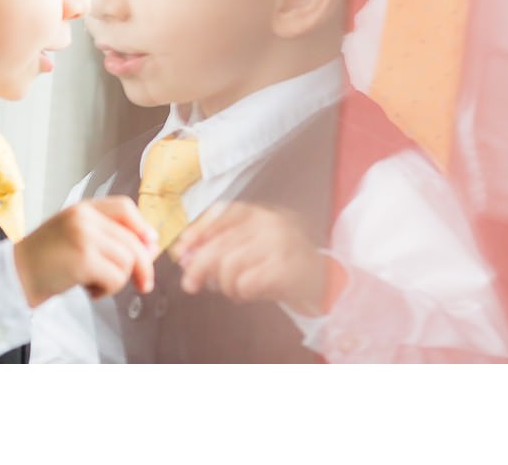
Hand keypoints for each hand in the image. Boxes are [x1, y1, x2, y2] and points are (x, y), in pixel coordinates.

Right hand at [13, 196, 158, 307]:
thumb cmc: (43, 262)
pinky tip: (89, 290)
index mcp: (81, 208)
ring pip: (127, 260)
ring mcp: (83, 236)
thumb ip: (106, 237)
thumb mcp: (74, 237)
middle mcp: (83, 217)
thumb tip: (150, 246)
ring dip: (117, 280)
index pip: (124, 207)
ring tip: (94, 284)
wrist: (12, 277)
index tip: (150, 244)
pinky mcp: (83, 259)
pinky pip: (116, 277)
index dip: (142, 226)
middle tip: (143, 285)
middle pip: (132, 239)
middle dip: (143, 265)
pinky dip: (107, 290)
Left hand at [172, 202, 333, 314]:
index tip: (182, 247)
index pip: (223, 213)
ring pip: (229, 265)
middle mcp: (271, 224)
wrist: (325, 283)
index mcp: (261, 214)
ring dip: (224, 284)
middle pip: (220, 243)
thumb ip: (221, 246)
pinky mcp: (286, 269)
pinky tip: (247, 293)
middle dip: (199, 267)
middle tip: (190, 283)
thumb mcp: (253, 248)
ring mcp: (280, 245)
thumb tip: (184, 253)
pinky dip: (241, 292)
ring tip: (232, 290)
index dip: (199, 230)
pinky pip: (247, 282)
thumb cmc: (283, 264)